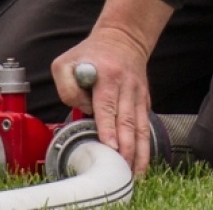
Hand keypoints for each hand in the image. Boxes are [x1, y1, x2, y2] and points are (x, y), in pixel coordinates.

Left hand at [54, 27, 156, 175]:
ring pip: (141, 128)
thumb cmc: (90, 53)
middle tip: (122, 169)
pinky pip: (146, 127)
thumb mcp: (66, 62)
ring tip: (135, 174)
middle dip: (126, 148)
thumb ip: (67, 87)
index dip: (109, 127)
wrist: (123, 38)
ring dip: (139, 153)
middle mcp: (126, 87)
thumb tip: (82, 110)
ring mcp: (138, 95)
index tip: (110, 146)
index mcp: (106, 76)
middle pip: (128, 121)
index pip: (107, 106)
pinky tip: (142, 165)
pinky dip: (146, 147)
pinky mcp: (144, 101)